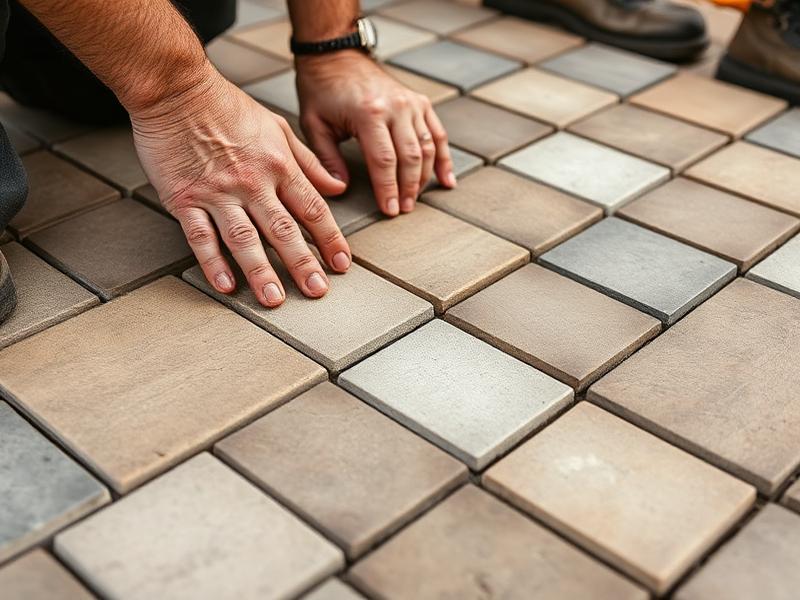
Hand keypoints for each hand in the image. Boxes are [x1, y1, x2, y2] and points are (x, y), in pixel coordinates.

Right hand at [130, 69, 350, 307]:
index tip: (342, 263)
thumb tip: (337, 187)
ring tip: (274, 299)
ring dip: (261, 271)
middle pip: (283, 230)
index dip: (329, 239)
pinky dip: (213, 262)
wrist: (176, 88)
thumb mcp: (278, 127)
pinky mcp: (185, 198)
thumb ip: (308, 161)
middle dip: (303, 264)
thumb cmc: (227, 106)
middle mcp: (252, 182)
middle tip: (316, 291)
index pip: (312, 209)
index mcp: (278, 165)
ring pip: (244, 239)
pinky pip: (201, 236)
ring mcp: (217, 192)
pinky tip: (226, 284)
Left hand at [295, 51, 455, 216]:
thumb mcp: (314, 125)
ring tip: (414, 199)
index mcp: (369, 113)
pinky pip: (438, 134)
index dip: (388, 189)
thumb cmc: (322, 90)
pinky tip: (446, 181)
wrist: (337, 54)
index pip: (384, 161)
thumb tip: (340, 189)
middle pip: (411, 157)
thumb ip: (326, 159)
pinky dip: (444, 159)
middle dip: (408, 188)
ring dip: (424, 178)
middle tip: (403, 210)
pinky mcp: (420, 102)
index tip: (389, 211)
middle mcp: (396, 107)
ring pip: (428, 148)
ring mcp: (411, 103)